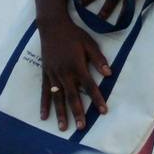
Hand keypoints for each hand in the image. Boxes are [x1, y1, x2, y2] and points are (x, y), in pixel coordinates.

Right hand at [38, 16, 110, 132]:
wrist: (52, 26)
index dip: (97, 99)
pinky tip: (44, 116)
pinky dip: (44, 105)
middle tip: (81, 127)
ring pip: (58, 97)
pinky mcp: (45, 73)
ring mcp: (53, 74)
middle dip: (77, 112)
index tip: (103, 111)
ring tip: (63, 128)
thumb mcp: (89, 43)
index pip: (90, 86)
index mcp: (77, 66)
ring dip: (61, 113)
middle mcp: (65, 73)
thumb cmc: (73, 34)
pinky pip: (45, 92)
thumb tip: (109, 74)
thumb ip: (98, 59)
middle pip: (72, 96)